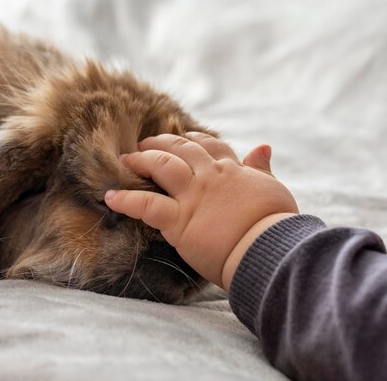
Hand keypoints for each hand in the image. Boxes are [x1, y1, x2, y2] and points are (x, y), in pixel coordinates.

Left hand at [104, 132, 298, 289]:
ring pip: (162, 166)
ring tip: (126, 159)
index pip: (211, 146)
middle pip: (181, 149)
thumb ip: (262, 169)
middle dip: (162, 143)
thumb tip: (264, 147)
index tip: (185, 138)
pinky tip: (110, 198)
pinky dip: (126, 200)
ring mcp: (193, 196)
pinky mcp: (179, 220)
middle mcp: (209, 177)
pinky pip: (146, 205)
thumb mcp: (273, 188)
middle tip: (146, 143)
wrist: (269, 247)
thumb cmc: (276, 224)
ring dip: (142, 160)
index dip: (195, 140)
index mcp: (232, 170)